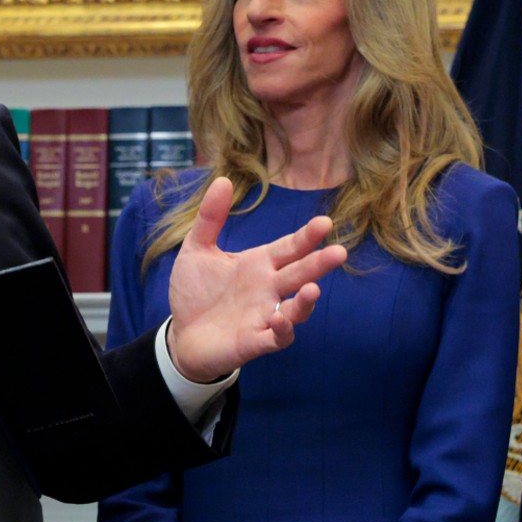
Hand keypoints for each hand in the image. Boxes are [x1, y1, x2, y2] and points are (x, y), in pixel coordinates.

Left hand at [165, 177, 348, 382]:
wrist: (182, 335)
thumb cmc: (195, 292)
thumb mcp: (197, 250)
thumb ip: (211, 218)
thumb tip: (223, 179)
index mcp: (259, 264)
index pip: (290, 247)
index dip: (307, 237)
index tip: (325, 223)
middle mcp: (268, 289)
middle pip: (300, 274)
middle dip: (320, 264)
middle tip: (339, 252)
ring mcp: (265, 316)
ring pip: (297, 310)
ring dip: (307, 301)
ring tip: (313, 289)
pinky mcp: (254, 341)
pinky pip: (277, 338)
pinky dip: (282, 330)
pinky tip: (278, 318)